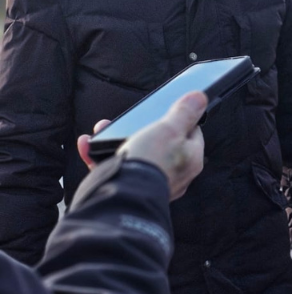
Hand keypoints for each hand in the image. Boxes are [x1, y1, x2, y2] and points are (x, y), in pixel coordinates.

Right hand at [77, 91, 206, 200]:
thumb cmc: (151, 161)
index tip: (164, 112)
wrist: (122, 195)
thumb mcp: (169, 128)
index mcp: (191, 159)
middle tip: (126, 121)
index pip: (191, 133)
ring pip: (135, 154)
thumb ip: (184, 113)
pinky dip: (100, 156)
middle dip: (139, 128)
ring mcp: (152, 182)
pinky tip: (88, 145)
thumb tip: (200, 98)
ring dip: (116, 140)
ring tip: (102, 129)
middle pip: (160, 143)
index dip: (178, 120)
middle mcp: (175, 174)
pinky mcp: (129, 189)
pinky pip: (115, 168)